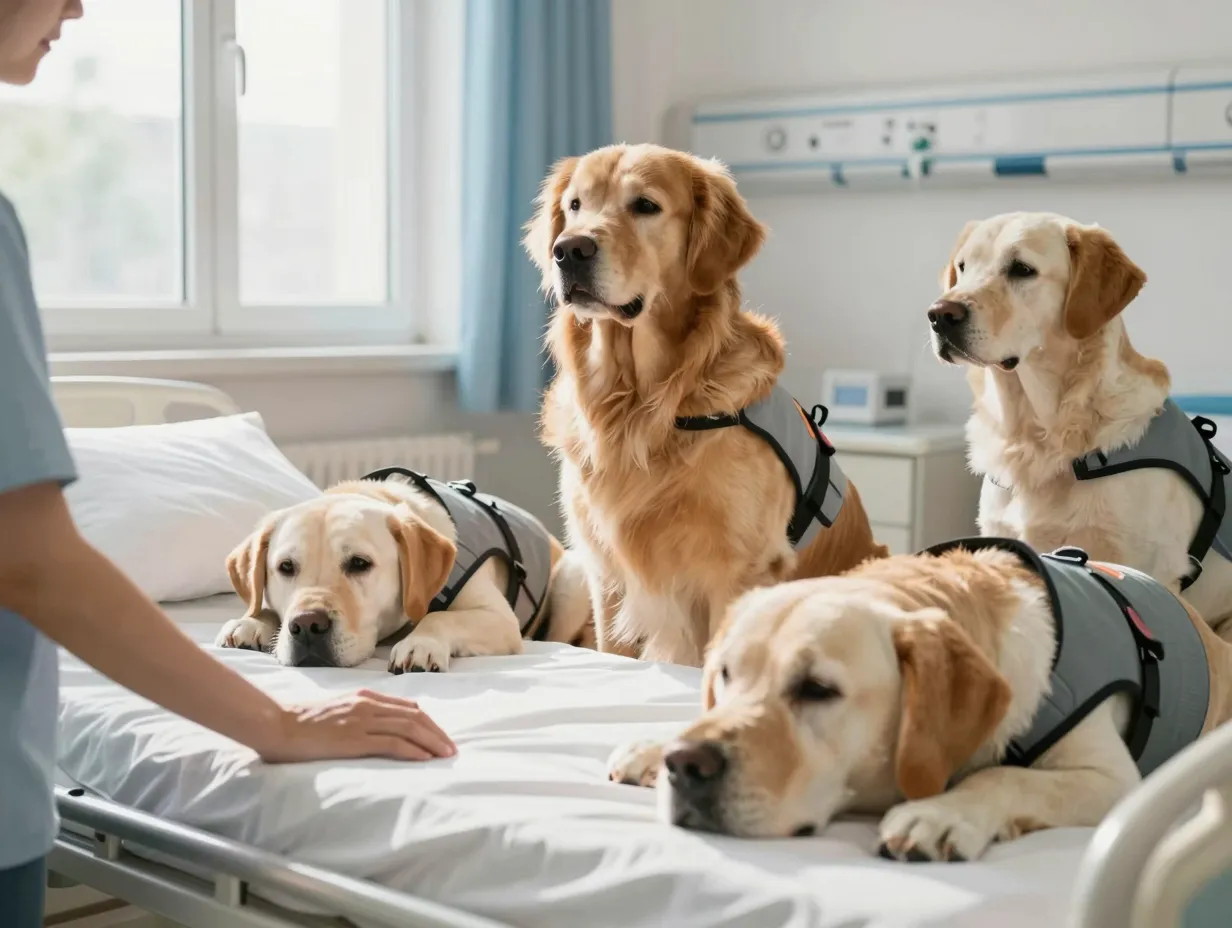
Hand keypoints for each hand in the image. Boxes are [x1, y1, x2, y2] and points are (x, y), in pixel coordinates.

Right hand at [256, 689, 456, 762]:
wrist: (277, 724)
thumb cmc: (303, 722)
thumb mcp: (338, 711)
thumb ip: (361, 714)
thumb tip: (383, 726)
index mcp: (365, 697)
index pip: (408, 708)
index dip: (428, 723)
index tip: (440, 737)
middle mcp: (368, 705)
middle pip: (414, 716)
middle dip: (436, 733)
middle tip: (451, 749)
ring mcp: (361, 720)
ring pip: (408, 727)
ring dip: (431, 742)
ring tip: (445, 755)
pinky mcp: (354, 738)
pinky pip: (391, 743)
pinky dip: (412, 749)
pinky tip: (424, 758)